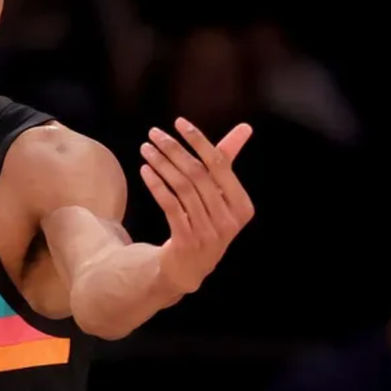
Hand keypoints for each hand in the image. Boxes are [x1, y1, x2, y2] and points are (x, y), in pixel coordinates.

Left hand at [139, 118, 254, 293]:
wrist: (189, 268)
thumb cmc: (206, 222)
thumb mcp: (221, 197)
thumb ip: (228, 163)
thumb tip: (245, 128)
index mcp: (242, 205)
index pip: (220, 165)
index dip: (199, 141)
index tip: (179, 123)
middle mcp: (228, 219)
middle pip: (198, 174)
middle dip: (174, 150)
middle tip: (154, 133)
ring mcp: (208, 231)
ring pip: (182, 188)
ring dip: (161, 164)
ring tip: (146, 149)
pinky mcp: (187, 239)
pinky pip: (170, 205)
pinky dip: (157, 185)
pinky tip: (145, 171)